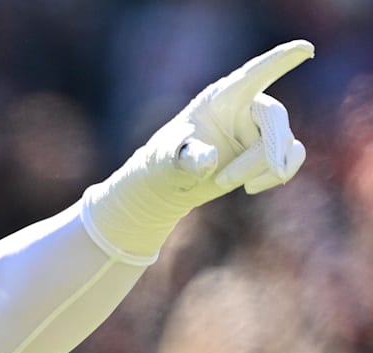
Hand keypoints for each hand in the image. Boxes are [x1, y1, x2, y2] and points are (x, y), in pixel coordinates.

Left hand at [84, 40, 313, 259]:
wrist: (171, 182)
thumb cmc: (165, 162)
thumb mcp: (167, 160)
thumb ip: (186, 158)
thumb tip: (209, 158)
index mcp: (221, 97)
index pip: (254, 74)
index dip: (280, 60)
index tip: (304, 48)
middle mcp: (246, 105)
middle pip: (275, 117)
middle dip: (265, 152)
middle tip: (224, 182)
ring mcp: (260, 126)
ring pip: (284, 142)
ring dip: (261, 169)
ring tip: (221, 183)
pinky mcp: (270, 147)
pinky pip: (294, 154)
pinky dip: (279, 174)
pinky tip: (250, 187)